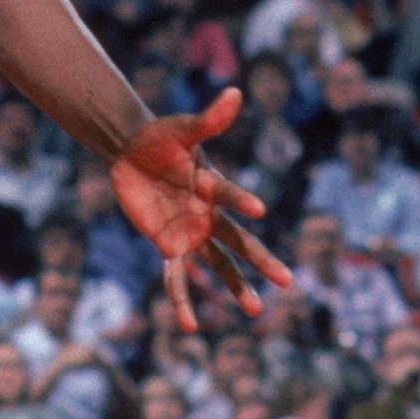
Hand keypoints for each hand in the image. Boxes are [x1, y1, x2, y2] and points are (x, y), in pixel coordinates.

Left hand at [110, 92, 289, 325]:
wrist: (131, 153)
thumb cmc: (159, 138)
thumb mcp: (181, 128)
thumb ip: (208, 119)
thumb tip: (235, 92)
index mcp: (212, 186)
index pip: (228, 194)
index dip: (239, 200)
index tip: (258, 208)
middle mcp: (208, 214)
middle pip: (238, 242)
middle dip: (261, 261)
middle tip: (288, 281)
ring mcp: (190, 233)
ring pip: (217, 265)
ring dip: (234, 286)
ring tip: (254, 309)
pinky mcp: (168, 245)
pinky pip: (176, 277)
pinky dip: (181, 300)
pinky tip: (189, 326)